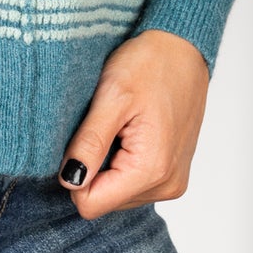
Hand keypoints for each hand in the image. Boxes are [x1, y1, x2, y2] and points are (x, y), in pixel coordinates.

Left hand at [58, 29, 208, 218]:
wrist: (184, 48)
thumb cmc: (151, 64)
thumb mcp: (112, 97)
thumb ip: (90, 143)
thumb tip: (69, 180)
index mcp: (151, 169)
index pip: (91, 203)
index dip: (74, 173)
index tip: (82, 137)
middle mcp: (167, 185)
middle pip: (103, 199)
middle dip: (93, 165)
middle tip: (104, 125)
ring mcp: (172, 181)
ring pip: (115, 192)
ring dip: (107, 162)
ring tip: (119, 124)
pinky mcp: (171, 173)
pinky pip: (131, 182)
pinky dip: (122, 159)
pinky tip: (129, 130)